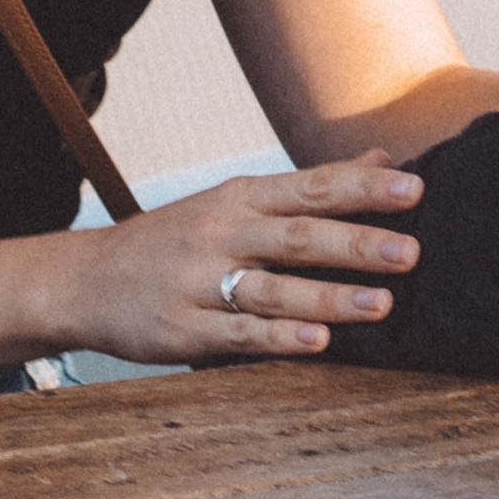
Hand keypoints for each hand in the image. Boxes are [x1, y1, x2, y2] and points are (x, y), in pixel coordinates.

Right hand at [80, 152, 424, 363]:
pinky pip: (237, 333)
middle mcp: (221, 232)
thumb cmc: (176, 238)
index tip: (414, 190)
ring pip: (272, 287)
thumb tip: (384, 156)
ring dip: (328, 296)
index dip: (363, 188)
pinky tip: (317, 342)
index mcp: (239, 197)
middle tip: (411, 252)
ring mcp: (198, 282)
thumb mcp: (234, 200)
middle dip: (356, 243)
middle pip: (297, 235)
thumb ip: (310, 185)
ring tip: (379, 304)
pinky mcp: (182, 330)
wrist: (84, 279)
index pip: (310, 186)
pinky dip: (279, 337)